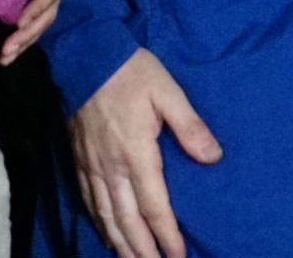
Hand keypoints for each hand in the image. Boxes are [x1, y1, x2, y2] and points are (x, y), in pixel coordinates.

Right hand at [69, 48, 219, 257]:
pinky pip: (88, 201)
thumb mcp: (168, 91)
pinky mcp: (79, 159)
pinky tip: (107, 234)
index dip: (167, 234)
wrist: (86, 54)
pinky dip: (99, 223)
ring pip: (105, 216)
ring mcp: (92, 165)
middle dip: (143, 250)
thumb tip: (213, 157)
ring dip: (120, 244)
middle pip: (127, 220)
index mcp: (136, 153)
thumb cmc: (131, 71)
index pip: (153, 205)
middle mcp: (111, 167)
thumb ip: (190, 126)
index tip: (179, 256)